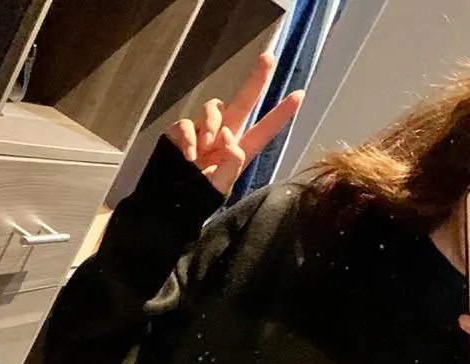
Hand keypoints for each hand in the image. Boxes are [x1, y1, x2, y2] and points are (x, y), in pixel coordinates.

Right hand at [165, 53, 304, 195]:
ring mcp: (203, 130)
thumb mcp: (218, 189)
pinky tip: (190, 156)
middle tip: (269, 57)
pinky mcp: (182, 131)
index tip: (300, 95)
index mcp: (238, 151)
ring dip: (212, 124)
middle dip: (256, 79)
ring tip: (207, 147)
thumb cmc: (196, 197)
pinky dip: (190, 137)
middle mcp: (223, 136)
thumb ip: (230, 166)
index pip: (263, 130)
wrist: (169, 201)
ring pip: (214, 108)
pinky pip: (188, 123)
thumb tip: (231, 138)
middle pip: (242, 102)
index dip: (280, 114)